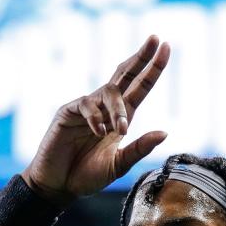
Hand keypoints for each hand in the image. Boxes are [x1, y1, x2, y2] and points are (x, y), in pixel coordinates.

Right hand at [22, 35, 170, 205]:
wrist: (58, 186)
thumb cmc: (87, 176)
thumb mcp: (119, 165)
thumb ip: (139, 149)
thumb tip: (165, 132)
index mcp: (121, 118)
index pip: (140, 87)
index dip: (153, 69)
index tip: (166, 47)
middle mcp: (105, 108)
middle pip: (125, 75)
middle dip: (141, 57)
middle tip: (156, 39)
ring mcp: (86, 108)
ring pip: (108, 92)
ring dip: (119, 110)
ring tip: (121, 130)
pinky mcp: (68, 113)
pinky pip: (86, 105)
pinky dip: (96, 118)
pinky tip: (99, 132)